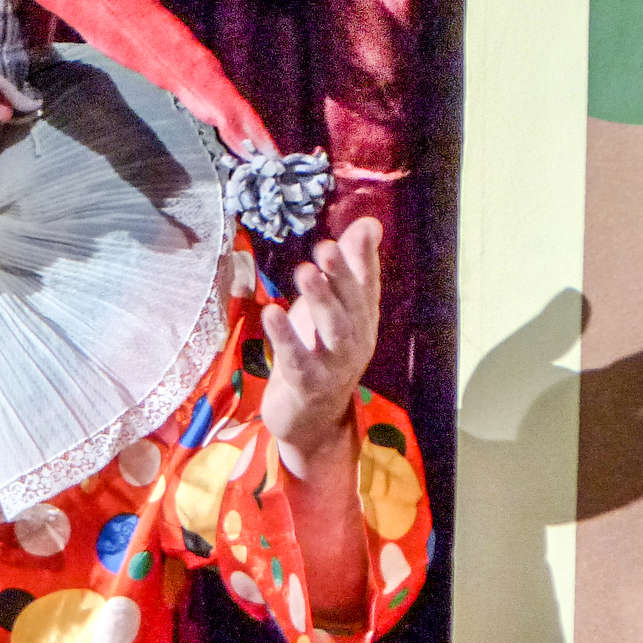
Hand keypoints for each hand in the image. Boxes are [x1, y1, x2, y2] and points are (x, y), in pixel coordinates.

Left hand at [259, 216, 381, 479]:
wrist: (311, 419)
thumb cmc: (320, 353)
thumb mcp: (333, 308)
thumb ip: (349, 268)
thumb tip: (370, 223)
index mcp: (362, 319)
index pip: (367, 284)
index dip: (364, 258)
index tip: (361, 229)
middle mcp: (355, 340)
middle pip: (352, 305)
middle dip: (341, 275)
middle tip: (325, 246)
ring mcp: (335, 366)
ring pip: (334, 332)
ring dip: (321, 301)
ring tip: (305, 270)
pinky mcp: (309, 386)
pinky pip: (298, 360)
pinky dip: (287, 337)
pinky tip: (272, 313)